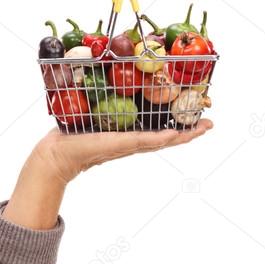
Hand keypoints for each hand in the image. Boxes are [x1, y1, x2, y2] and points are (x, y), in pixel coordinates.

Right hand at [31, 118, 213, 184]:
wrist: (57, 155)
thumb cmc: (86, 151)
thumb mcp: (119, 144)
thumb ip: (143, 140)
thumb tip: (172, 136)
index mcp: (136, 143)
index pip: (169, 138)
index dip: (189, 132)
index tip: (207, 124)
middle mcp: (130, 139)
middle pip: (163, 132)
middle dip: (184, 126)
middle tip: (204, 116)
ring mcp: (117, 133)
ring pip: (148, 127)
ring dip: (166, 119)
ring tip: (180, 110)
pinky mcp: (104, 128)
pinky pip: (127, 119)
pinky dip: (139, 114)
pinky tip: (139, 107)